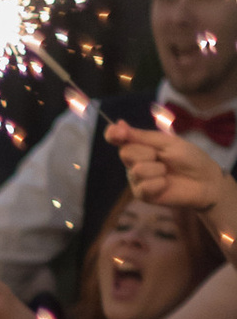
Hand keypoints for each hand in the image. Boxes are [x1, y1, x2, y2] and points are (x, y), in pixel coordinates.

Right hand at [110, 117, 233, 225]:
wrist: (205, 180)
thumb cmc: (189, 158)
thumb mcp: (167, 142)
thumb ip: (142, 137)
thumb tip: (117, 124)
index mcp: (139, 145)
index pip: (116, 138)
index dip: (113, 134)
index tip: (119, 132)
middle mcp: (134, 162)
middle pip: (125, 153)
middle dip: (147, 153)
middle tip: (162, 157)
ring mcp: (137, 179)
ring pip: (136, 170)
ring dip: (157, 169)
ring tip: (167, 172)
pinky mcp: (143, 195)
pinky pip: (143, 187)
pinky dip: (159, 184)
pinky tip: (167, 184)